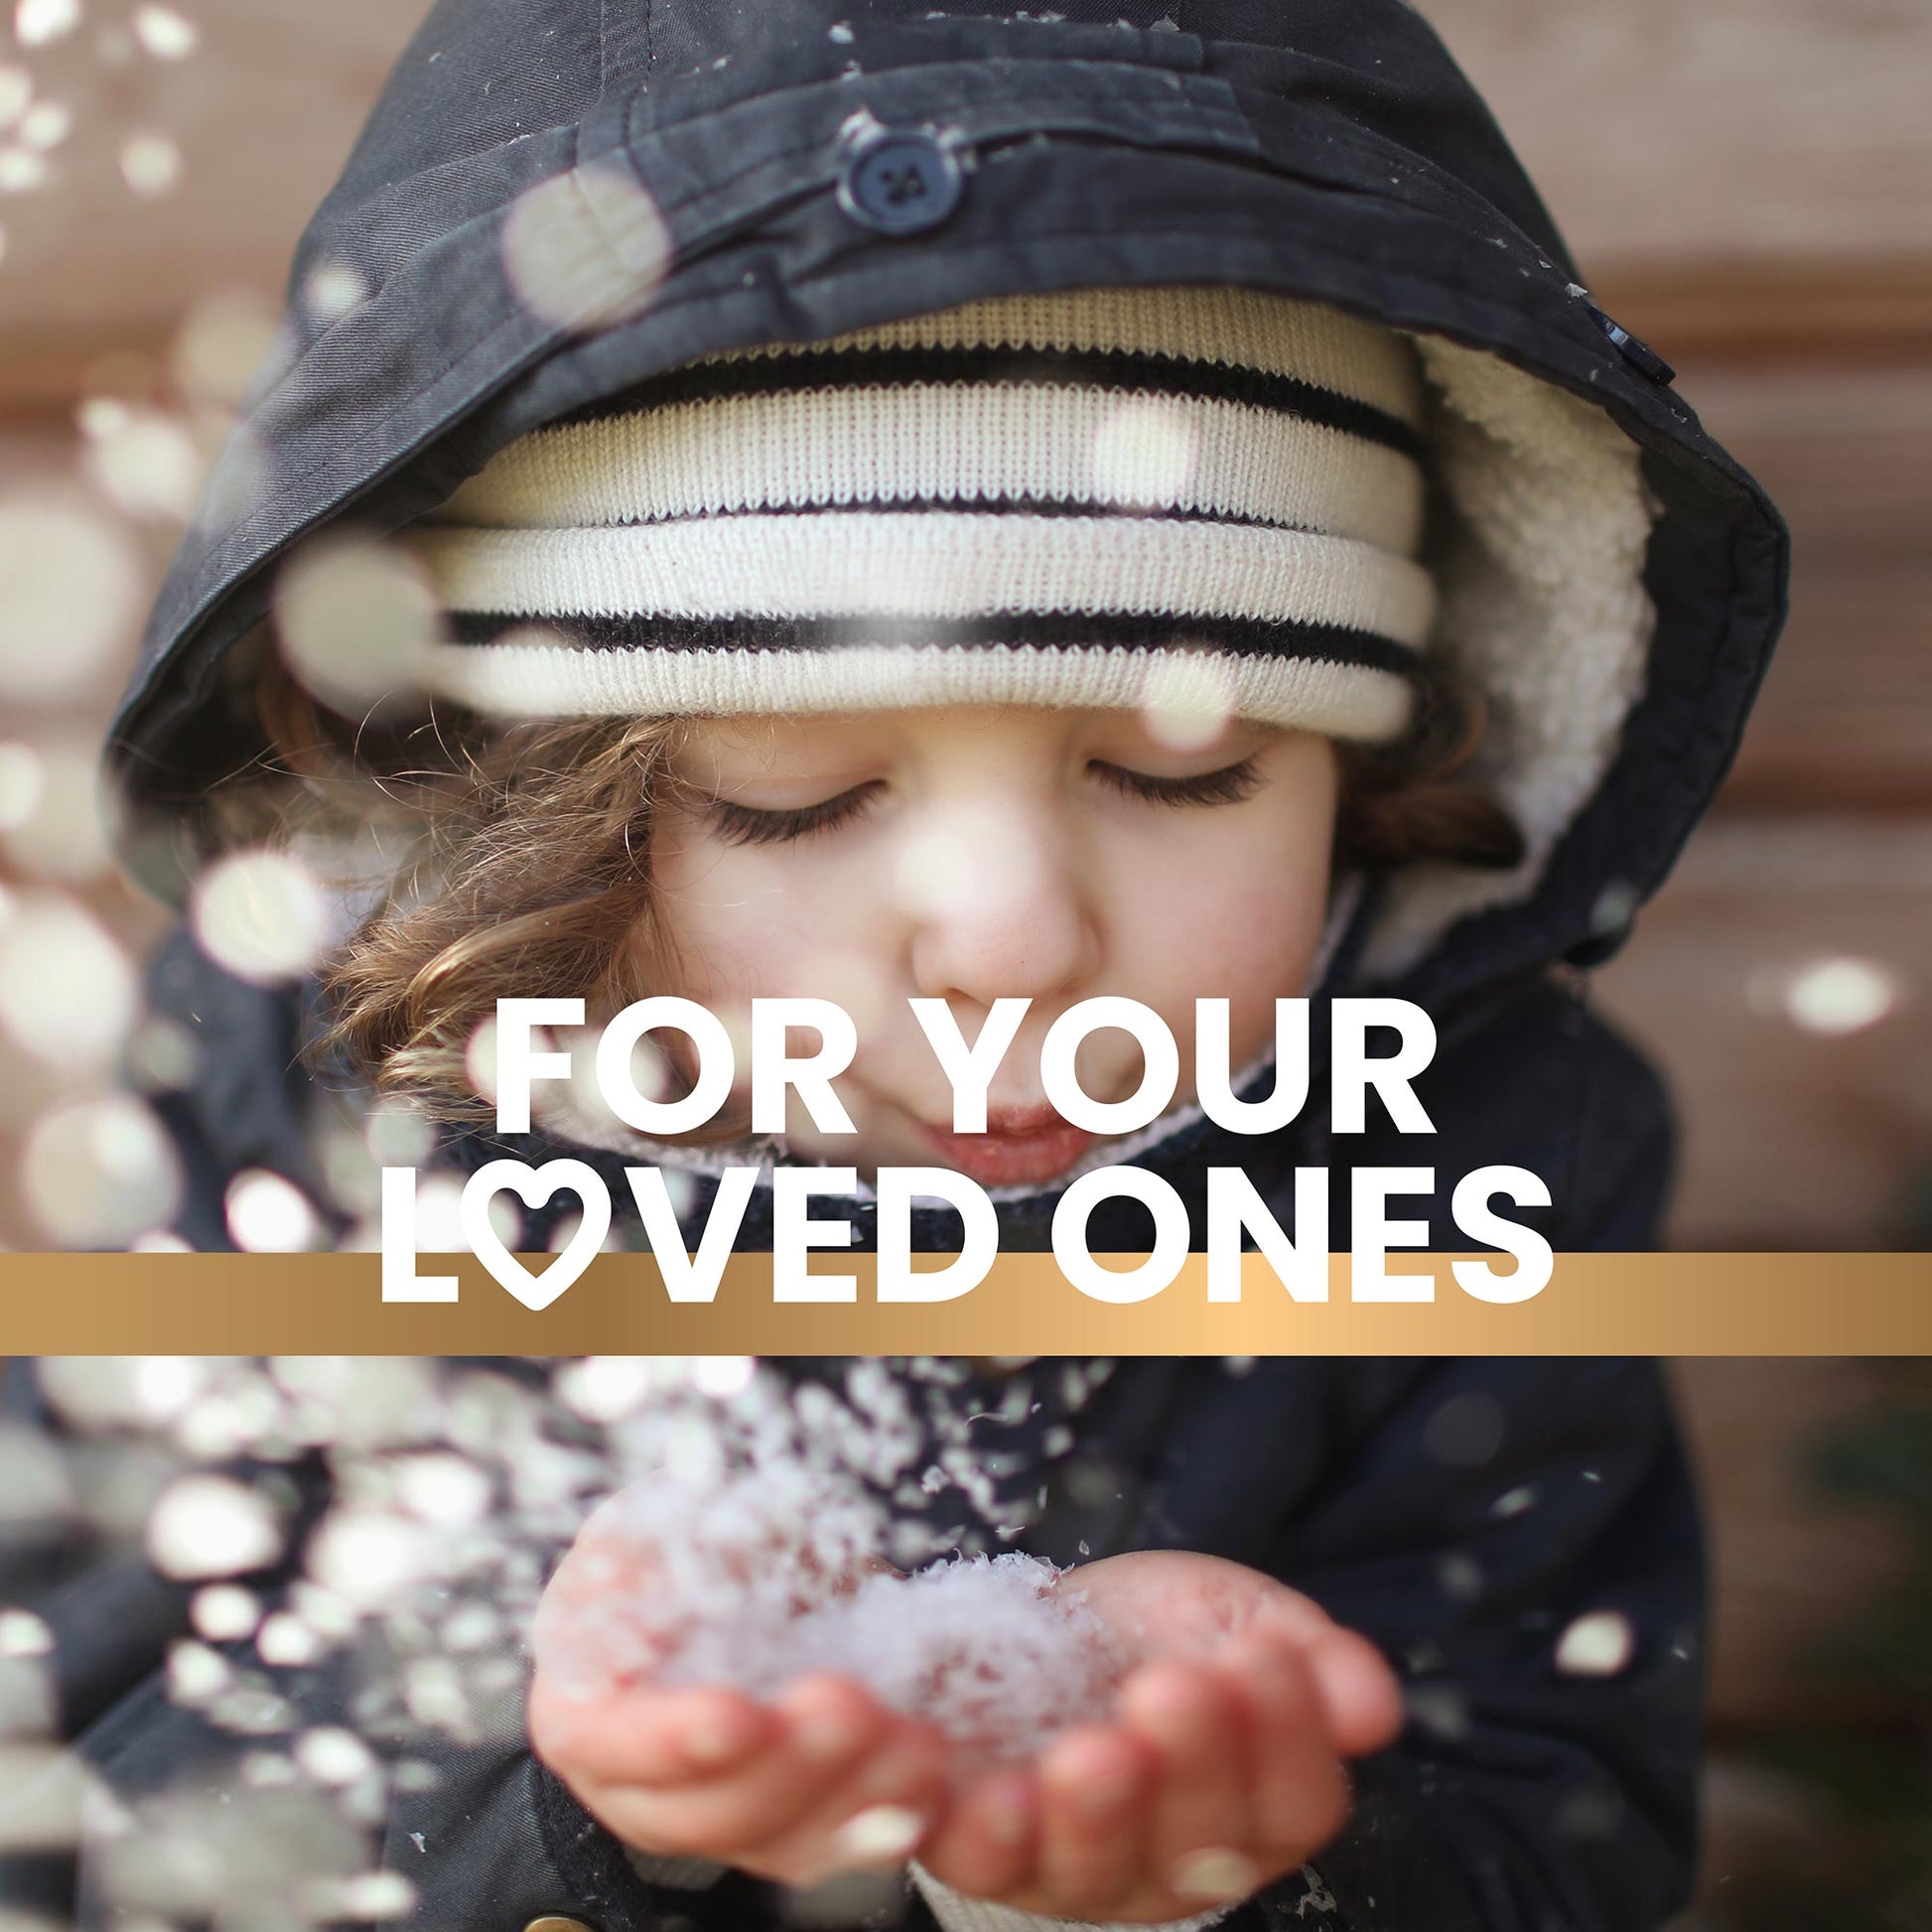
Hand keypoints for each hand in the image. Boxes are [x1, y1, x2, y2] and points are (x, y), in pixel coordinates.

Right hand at [527, 1496, 951, 1889]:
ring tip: (915, 1744)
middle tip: (851, 1706)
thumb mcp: (667, 1520)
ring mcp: (722, 1816)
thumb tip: (653, 1555)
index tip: (735, 1714)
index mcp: (588, 1704)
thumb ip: (659, 1541)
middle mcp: (643, 1783)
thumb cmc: (693, 1546)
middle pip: (703, 1812)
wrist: (745, 1576)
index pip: (607, 1742)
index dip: (667, 1739)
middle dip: (786, 1767)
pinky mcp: (793, 1826)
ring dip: (853, 1798)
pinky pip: (839, 1845)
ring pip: (780, 1843)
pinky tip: (929, 1786)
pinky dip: (888, 1819)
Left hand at [915, 1550, 1402, 1923]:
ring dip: (1093, 1814)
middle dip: (1191, 1764)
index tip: (1264, 1656)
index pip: (1293, 1803)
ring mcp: (1075, 1869)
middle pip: (1198, 1844)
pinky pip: (981, 1864)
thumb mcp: (1235, 1618)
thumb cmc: (1151, 1635)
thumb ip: (1306, 1657)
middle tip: (1174, 1688)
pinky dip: (981, 1832)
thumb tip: (1374, 1704)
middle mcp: (1172, 1862)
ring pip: (1093, 1870)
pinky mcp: (986, 1854)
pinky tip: (983, 1785)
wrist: (1032, 1626)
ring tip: (1092, 1752)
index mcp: (1255, 1812)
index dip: (1286, 1737)